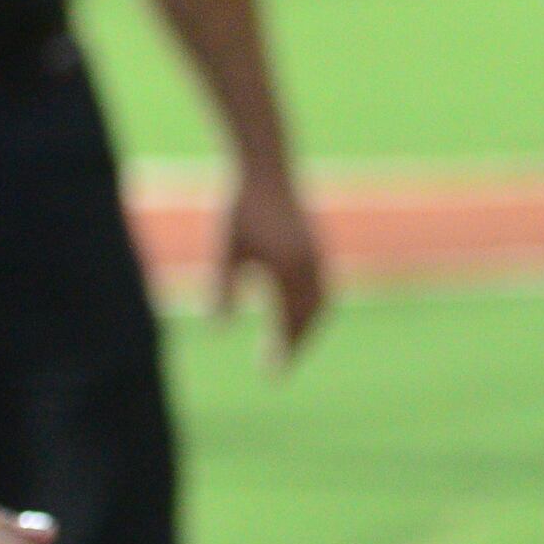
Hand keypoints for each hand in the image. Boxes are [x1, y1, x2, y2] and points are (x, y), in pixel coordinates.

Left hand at [220, 168, 331, 369]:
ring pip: (321, 305)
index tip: (271, 374)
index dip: (280, 351)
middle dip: (296, 345)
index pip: (287, 322)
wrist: (268, 169)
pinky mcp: (320, 248)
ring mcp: (319, 257)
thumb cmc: (241, 209)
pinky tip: (301, 314)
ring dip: (308, 328)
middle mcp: (309, 266)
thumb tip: (218, 330)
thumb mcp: (226, 251)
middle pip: (309, 319)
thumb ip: (222, 290)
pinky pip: (324, 289)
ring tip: (291, 345)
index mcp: (286, 269)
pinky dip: (315, 309)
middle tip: (280, 367)